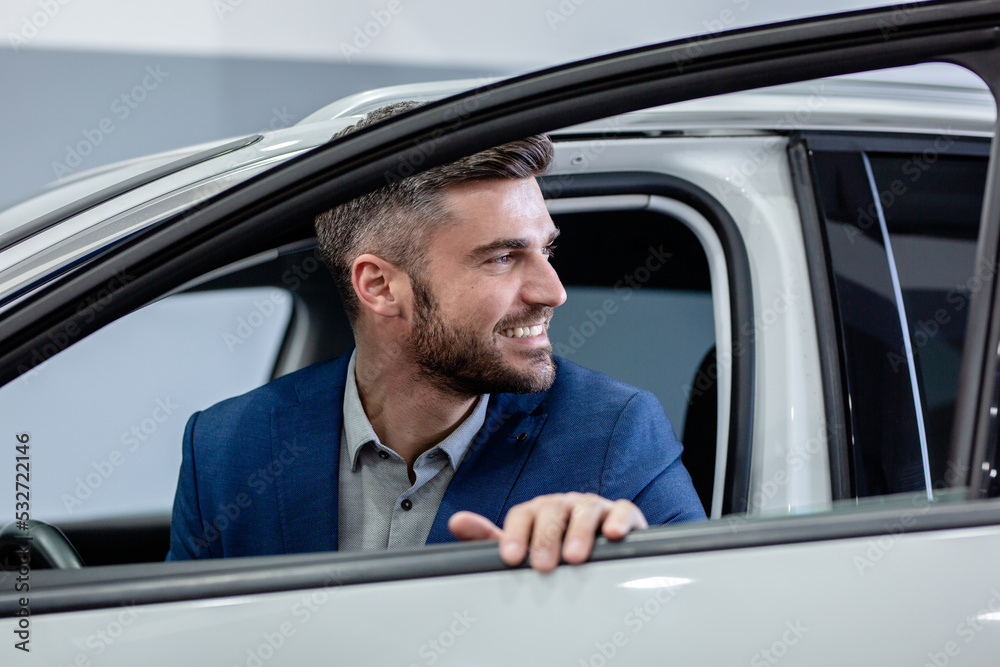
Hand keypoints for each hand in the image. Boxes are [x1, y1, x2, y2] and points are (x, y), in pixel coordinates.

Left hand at [447, 492, 647, 572]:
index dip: (515, 534)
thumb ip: (489, 537)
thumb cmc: (557, 547)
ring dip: (579, 532)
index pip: (522, 514)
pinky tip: (612, 534)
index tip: (511, 557)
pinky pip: (621, 510)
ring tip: (574, 556)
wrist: (599, 544)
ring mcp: (592, 506)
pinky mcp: (621, 513)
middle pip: (552, 511)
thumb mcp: (523, 546)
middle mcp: (563, 505)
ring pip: (584, 509)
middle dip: (545, 538)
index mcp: (537, 511)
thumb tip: (456, 522)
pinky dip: (618, 520)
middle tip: (542, 565)